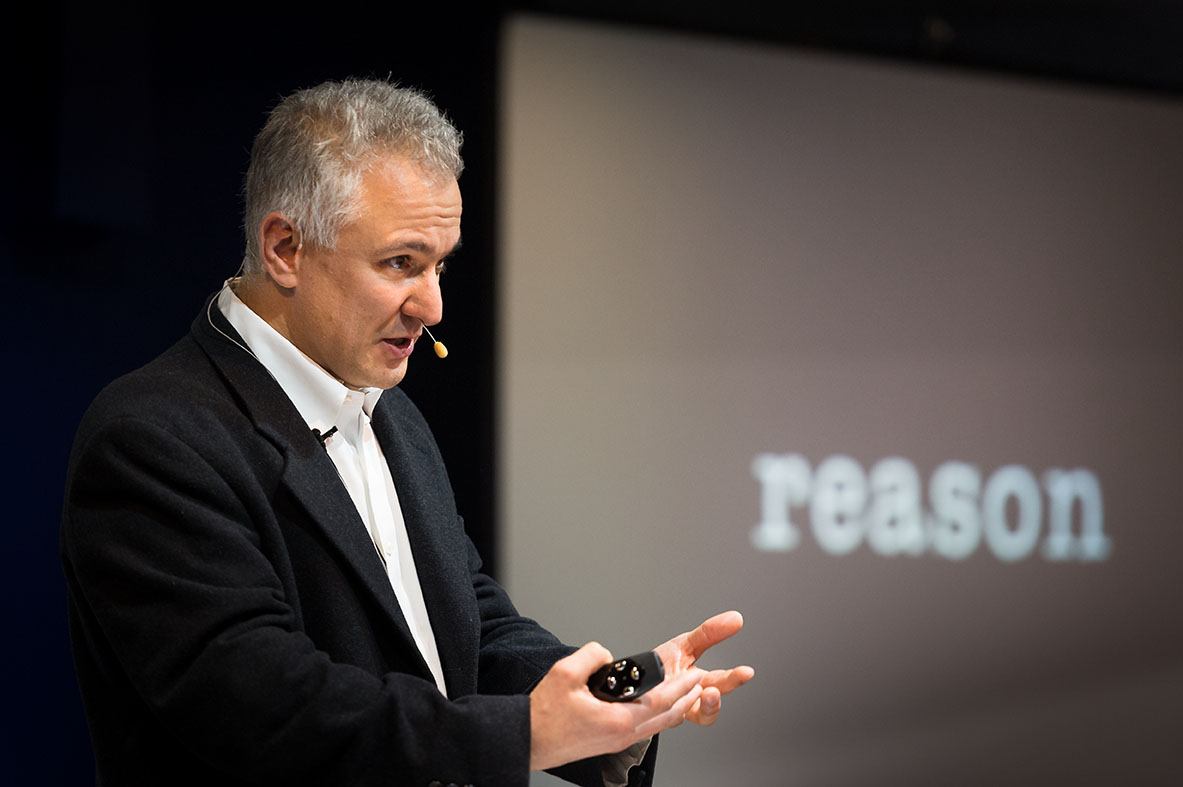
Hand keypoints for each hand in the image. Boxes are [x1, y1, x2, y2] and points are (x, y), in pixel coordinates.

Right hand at [529, 641, 704, 770]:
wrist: (529, 739)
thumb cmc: (544, 714)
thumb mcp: (566, 672)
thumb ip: (593, 655)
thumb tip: (607, 655)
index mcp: (618, 720)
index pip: (662, 702)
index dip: (683, 688)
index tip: (696, 676)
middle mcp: (622, 734)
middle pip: (667, 717)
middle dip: (687, 698)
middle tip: (701, 683)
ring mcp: (617, 740)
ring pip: (657, 725)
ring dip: (676, 708)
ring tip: (687, 694)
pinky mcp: (610, 741)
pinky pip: (644, 728)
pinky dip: (659, 716)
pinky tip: (658, 708)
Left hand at [652, 610, 754, 726]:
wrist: (633, 681)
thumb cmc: (661, 665)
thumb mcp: (684, 644)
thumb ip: (709, 633)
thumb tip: (735, 618)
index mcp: (700, 679)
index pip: (723, 680)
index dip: (736, 677)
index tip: (747, 672)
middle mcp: (693, 697)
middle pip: (714, 699)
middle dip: (717, 697)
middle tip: (716, 690)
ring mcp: (680, 708)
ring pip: (701, 715)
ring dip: (705, 707)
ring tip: (702, 694)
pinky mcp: (665, 716)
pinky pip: (676, 718)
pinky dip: (678, 708)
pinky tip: (674, 697)